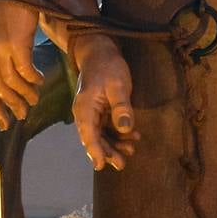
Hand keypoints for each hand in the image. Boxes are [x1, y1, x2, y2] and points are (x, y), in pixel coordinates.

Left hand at [0, 0, 43, 128]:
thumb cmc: (9, 11)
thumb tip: (9, 73)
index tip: (2, 121)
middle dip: (10, 107)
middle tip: (21, 117)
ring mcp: (1, 51)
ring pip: (11, 84)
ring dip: (24, 95)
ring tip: (35, 100)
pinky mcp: (16, 45)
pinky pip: (25, 71)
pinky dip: (33, 80)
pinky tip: (40, 81)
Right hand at [70, 34, 138, 170]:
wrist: (100, 52)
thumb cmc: (108, 66)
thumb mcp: (118, 85)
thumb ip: (121, 107)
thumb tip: (125, 129)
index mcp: (85, 108)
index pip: (88, 135)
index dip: (95, 151)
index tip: (101, 165)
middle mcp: (85, 114)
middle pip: (94, 139)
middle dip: (108, 152)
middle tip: (123, 164)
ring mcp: (92, 113)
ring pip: (101, 135)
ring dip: (114, 144)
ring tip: (131, 150)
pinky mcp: (99, 111)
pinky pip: (106, 128)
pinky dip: (117, 134)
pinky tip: (131, 137)